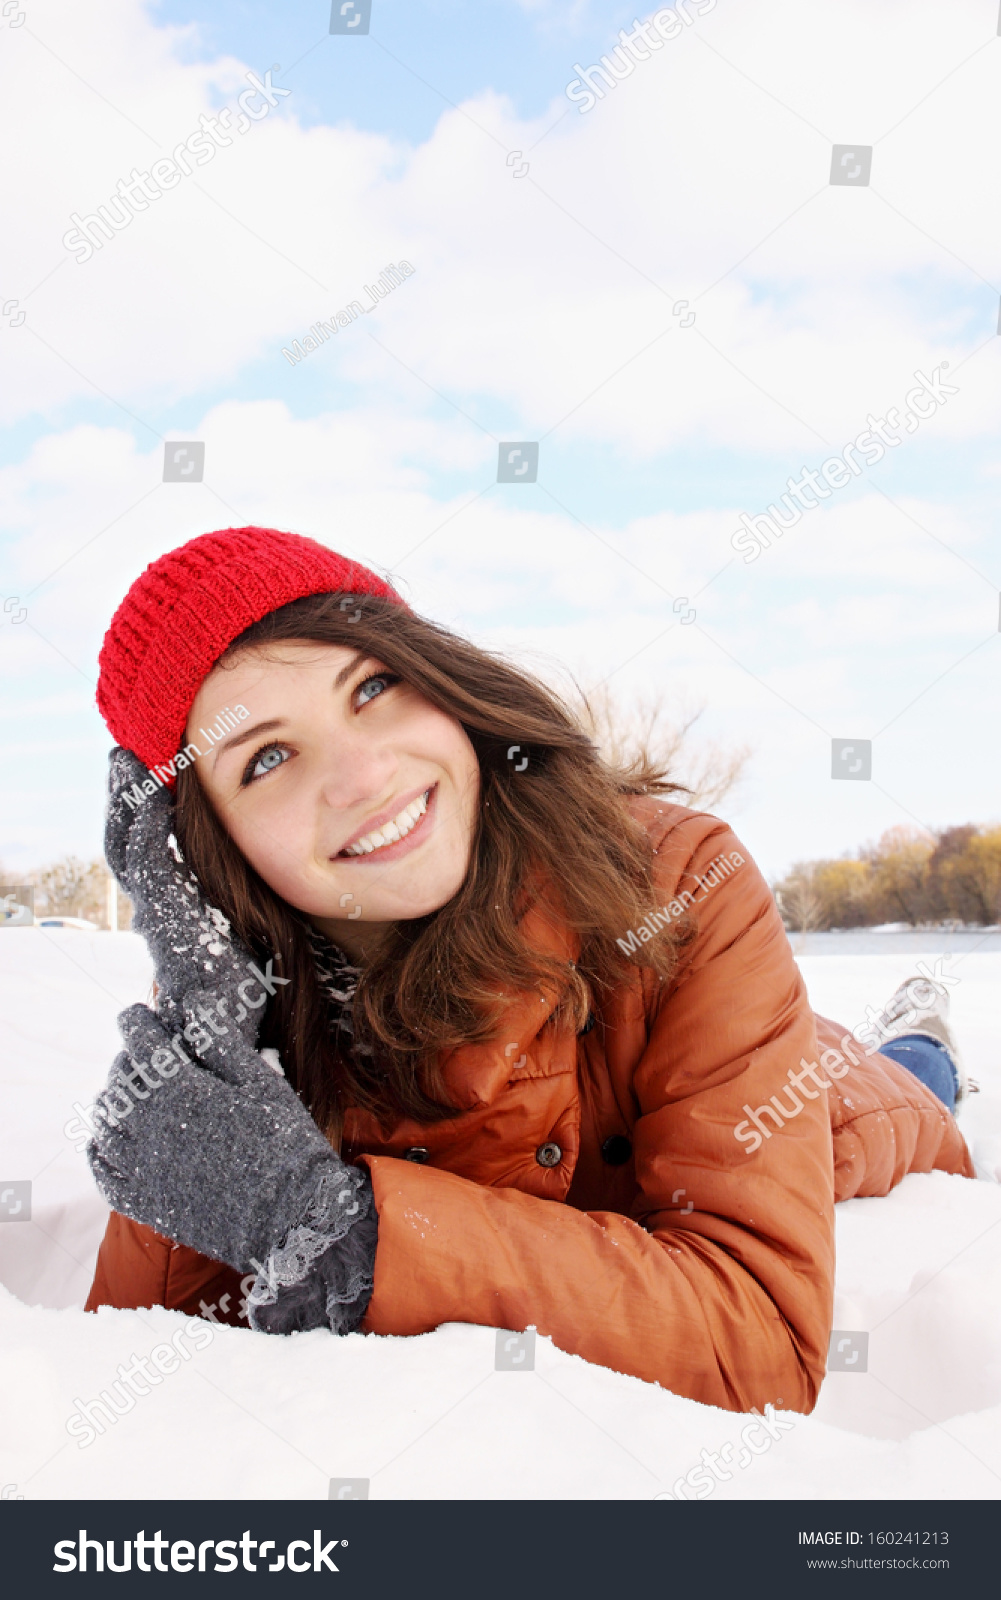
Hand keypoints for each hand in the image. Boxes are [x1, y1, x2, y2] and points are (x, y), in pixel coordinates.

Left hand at [86, 1000, 369, 1275]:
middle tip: (140, 1052)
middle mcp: (150, 1127)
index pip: (140, 1043)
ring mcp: (143, 1168)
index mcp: (180, 1092)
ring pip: (107, 1121)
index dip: (136, 1022)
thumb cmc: (283, 1143)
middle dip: (128, 1058)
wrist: (290, 1217)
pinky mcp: (144, 1202)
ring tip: (127, 1091)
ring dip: (113, 1098)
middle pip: (120, 1080)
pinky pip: (104, 1170)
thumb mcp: (260, 1083)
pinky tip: (110, 1139)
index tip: (136, 1013)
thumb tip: (194, 1001)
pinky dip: (101, 1148)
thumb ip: (221, 1041)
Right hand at [104, 747, 277, 1050]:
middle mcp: (157, 909)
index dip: (145, 812)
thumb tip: (263, 877)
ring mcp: (157, 914)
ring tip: (128, 763)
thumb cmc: (244, 994)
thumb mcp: (243, 935)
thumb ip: (237, 907)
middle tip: (123, 756)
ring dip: (129, 801)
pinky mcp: (167, 920)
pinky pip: (150, 865)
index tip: (152, 773)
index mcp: (173, 909)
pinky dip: (147, 829)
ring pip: (130, 847)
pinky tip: (153, 798)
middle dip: (126, 797)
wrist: (225, 1039)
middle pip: (129, 841)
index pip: (149, 849)